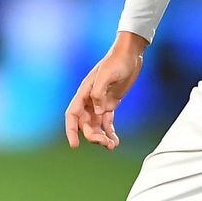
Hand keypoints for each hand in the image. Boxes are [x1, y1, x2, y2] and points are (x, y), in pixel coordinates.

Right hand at [65, 33, 146, 149]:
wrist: (130, 54)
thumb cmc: (117, 61)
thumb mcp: (107, 75)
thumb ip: (99, 93)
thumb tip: (98, 112)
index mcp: (84, 92)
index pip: (72, 115)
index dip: (71, 130)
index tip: (74, 145)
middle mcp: (90, 100)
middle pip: (85, 124)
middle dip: (93, 136)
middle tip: (105, 143)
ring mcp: (100, 102)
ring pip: (96, 126)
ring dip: (102, 137)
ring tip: (112, 146)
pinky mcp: (111, 103)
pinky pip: (107, 122)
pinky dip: (110, 132)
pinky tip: (115, 141)